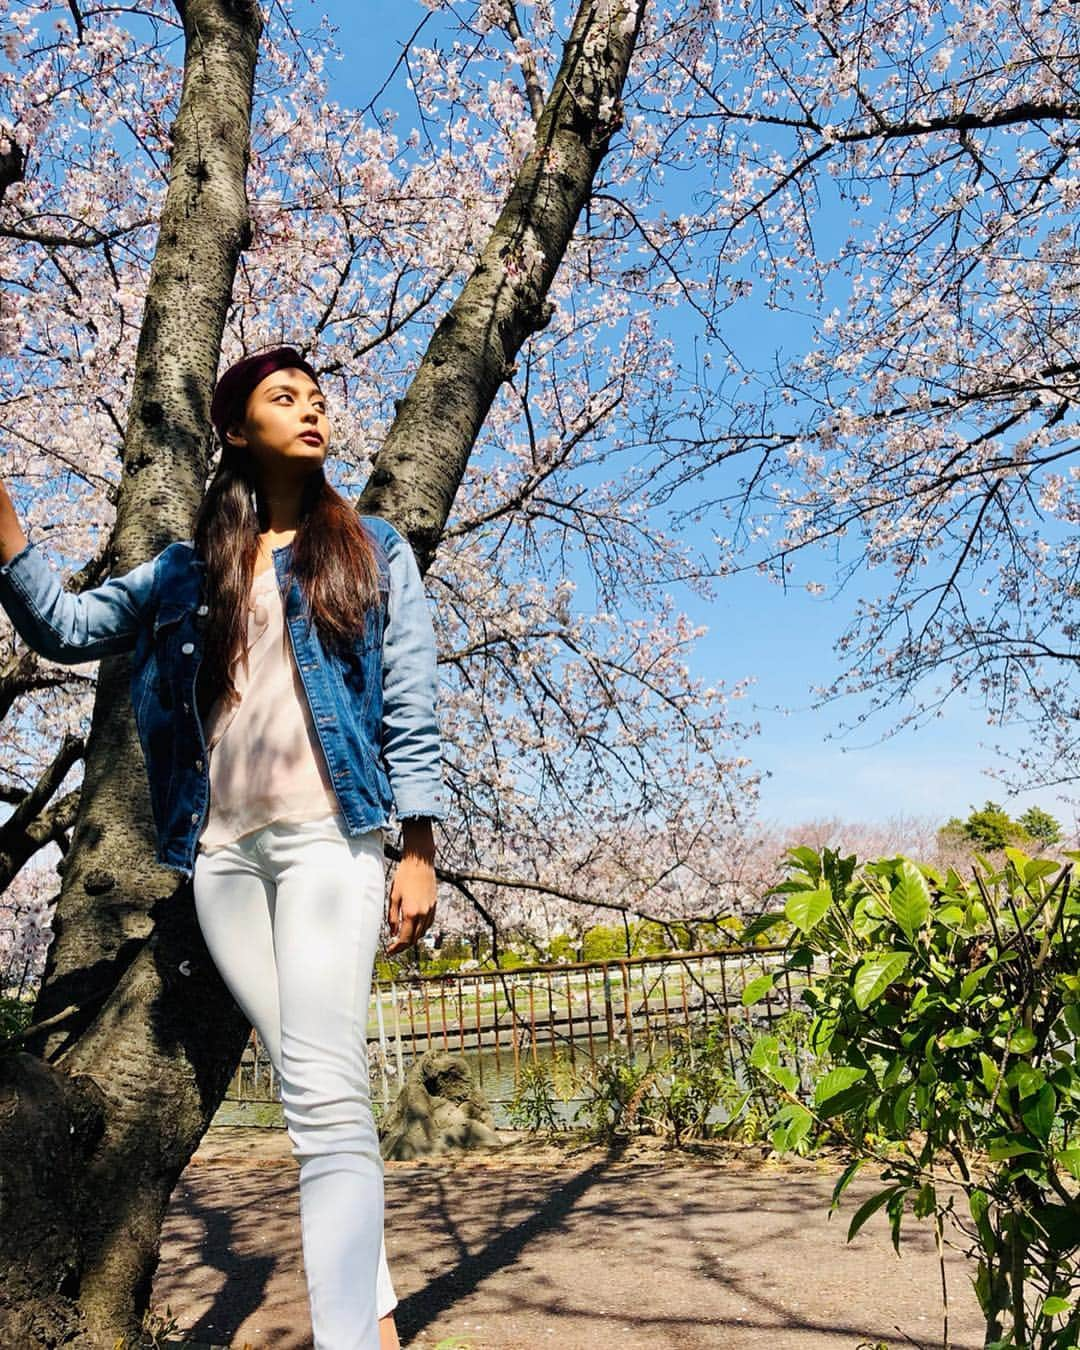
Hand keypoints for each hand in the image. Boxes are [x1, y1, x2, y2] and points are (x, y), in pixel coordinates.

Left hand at [385, 818, 436, 955]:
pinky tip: (414, 927)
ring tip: (402, 938)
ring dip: (413, 939)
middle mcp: (423, 914)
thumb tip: (393, 933)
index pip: (405, 938)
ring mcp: (430, 909)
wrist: (420, 862)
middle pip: (415, 938)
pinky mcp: (434, 905)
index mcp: (411, 912)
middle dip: (404, 946)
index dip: (396, 948)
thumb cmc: (404, 876)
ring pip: (423, 932)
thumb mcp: (393, 897)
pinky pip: (429, 924)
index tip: (389, 951)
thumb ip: (392, 917)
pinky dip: (421, 930)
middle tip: (394, 947)